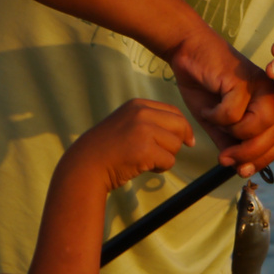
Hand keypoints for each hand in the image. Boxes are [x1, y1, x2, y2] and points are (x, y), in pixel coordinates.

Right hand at [67, 99, 197, 190]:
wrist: (85, 165)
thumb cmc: (108, 149)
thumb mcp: (127, 123)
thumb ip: (150, 122)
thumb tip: (185, 133)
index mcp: (138, 105)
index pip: (174, 111)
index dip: (183, 127)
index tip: (188, 141)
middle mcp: (141, 113)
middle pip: (180, 126)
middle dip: (178, 142)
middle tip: (166, 154)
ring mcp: (143, 130)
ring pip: (175, 145)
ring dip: (165, 157)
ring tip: (145, 160)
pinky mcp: (145, 149)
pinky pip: (169, 161)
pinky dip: (160, 168)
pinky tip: (143, 167)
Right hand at [164, 30, 273, 175]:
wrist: (188, 51)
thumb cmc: (204, 85)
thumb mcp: (217, 122)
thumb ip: (230, 143)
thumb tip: (240, 170)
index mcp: (268, 106)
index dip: (262, 160)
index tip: (241, 171)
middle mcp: (270, 95)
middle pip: (273, 136)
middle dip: (248, 154)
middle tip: (225, 159)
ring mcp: (258, 86)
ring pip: (258, 125)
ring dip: (232, 133)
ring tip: (213, 121)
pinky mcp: (242, 80)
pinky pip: (233, 112)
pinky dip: (216, 117)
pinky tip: (207, 108)